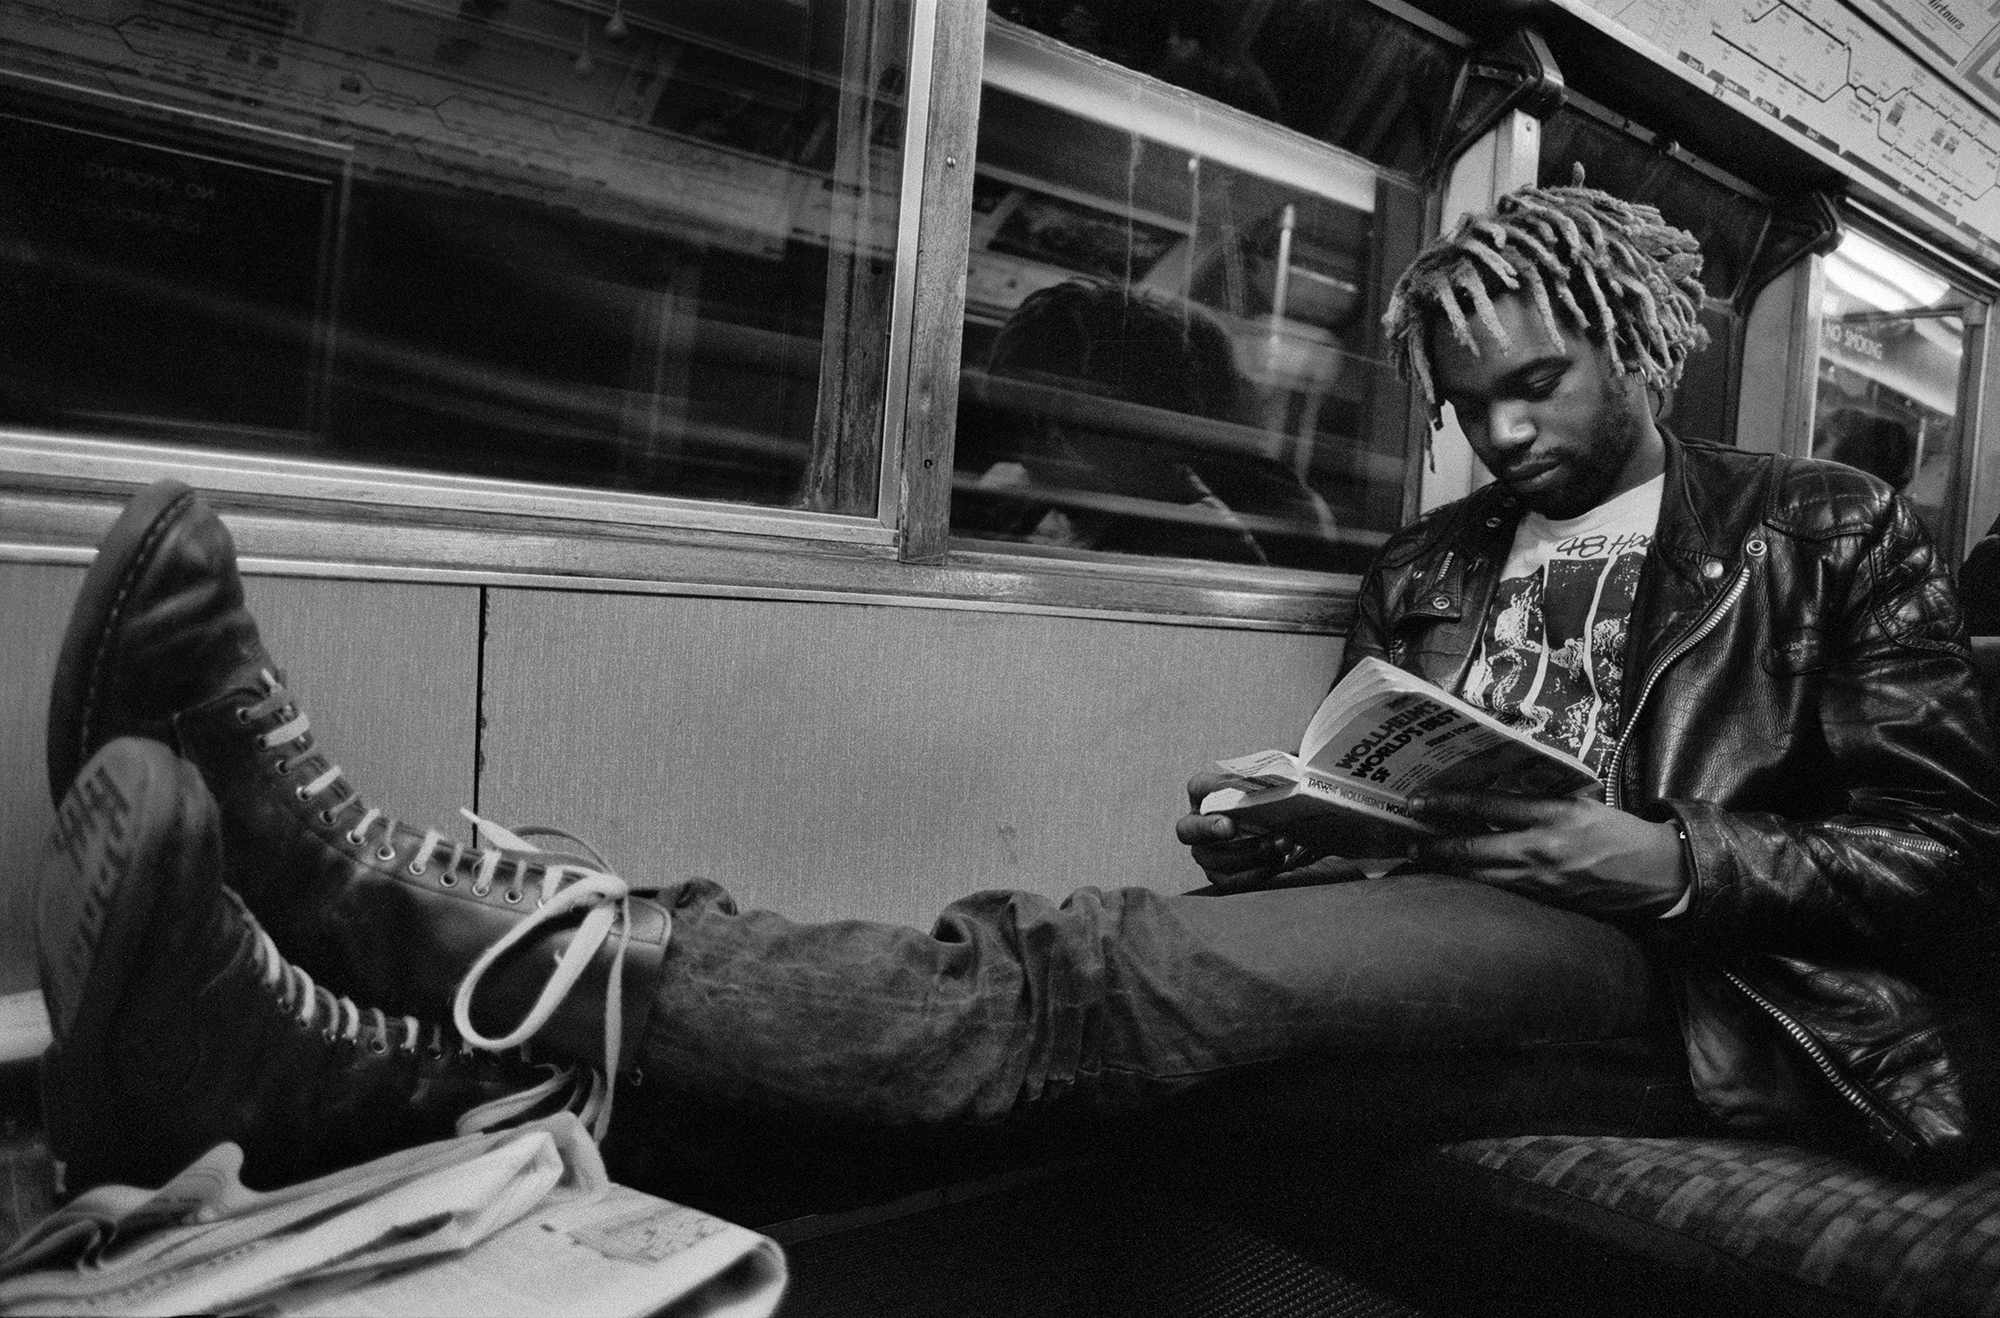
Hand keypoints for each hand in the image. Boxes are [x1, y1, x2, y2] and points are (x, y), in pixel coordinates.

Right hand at [1178, 770, 1364, 892]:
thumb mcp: (1281, 784)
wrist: (1293, 833)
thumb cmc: (1279, 803)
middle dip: (1208, 828)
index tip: (1233, 786)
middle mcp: (1199, 825)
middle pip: (1187, 829)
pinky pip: (1228, 881)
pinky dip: (1253, 873)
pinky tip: (1275, 862)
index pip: (1197, 786)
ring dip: (1244, 853)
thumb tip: (1298, 759)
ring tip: (1276, 844)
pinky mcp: (1221, 876)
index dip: (1209, 786)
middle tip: (1231, 827)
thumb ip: (1282, 772)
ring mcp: (1207, 854)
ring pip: (1211, 859)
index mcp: (1208, 796)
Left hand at [1406, 791, 1685, 917]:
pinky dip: (1473, 885)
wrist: (1656, 873)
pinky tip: (1456, 880)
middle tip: (1407, 838)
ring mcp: (1542, 880)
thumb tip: (1492, 792)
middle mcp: (1543, 848)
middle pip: (1474, 848)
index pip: (1489, 806)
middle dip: (1436, 845)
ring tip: (1420, 859)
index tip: (1420, 801)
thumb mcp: (1579, 801)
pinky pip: (1500, 892)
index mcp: (1553, 814)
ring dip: (1447, 869)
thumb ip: (1537, 798)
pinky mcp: (1546, 902)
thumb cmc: (1616, 830)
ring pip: (1481, 877)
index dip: (1449, 803)